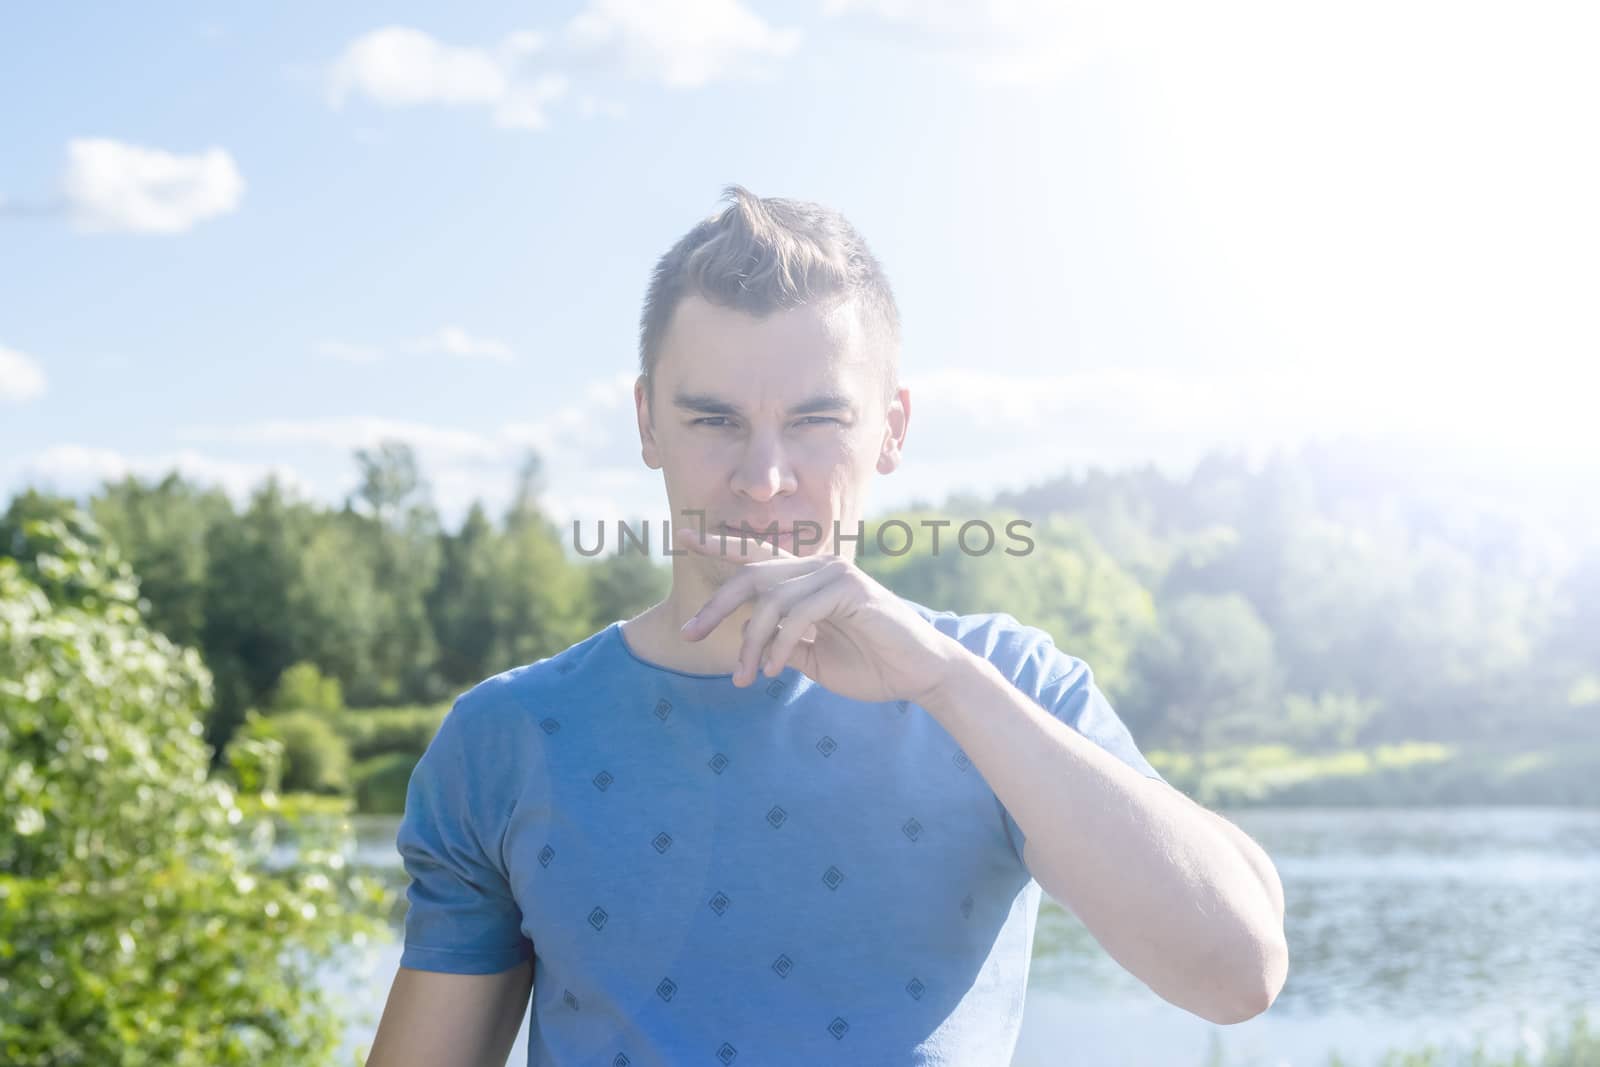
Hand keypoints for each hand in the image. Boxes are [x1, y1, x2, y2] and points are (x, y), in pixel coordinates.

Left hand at [673, 524, 966, 703]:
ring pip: (770, 599)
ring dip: (749, 642)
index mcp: (809, 578)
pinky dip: (777, 644)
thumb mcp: (813, 657)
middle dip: (716, 604)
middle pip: (753, 574)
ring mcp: (835, 573)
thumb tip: (747, 639)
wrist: (921, 675)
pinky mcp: (849, 590)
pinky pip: (796, 614)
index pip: (757, 556)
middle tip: (690, 633)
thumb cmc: (872, 665)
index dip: (720, 544)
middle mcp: (820, 566)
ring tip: (744, 677)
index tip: (680, 536)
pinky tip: (771, 670)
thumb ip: (781, 642)